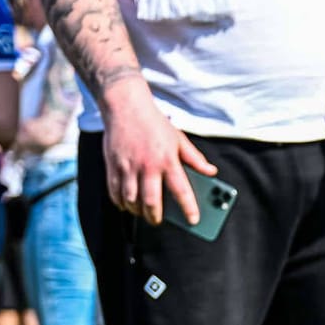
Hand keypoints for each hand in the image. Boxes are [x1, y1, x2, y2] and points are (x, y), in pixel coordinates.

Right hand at [100, 77, 216, 225]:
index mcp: (168, 159)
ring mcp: (128, 166)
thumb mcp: (179, 138)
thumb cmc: (154, 123)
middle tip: (157, 220)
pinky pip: (114, 191)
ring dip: (136, 211)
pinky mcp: (113, 164)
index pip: (181, 190)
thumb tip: (211, 172)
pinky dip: (120, 202)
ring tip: (141, 212)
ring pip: (131, 200)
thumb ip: (195, 158)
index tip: (193, 220)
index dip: (188, 208)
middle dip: (155, 216)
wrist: (125, 104)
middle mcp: (148, 165)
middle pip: (151, 201)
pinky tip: (126, 204)